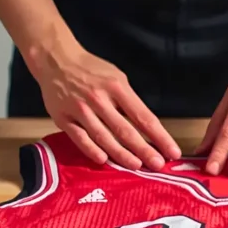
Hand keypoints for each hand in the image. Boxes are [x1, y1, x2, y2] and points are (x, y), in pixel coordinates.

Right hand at [27, 37, 180, 170]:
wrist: (56, 60)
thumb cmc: (91, 70)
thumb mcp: (116, 77)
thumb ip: (129, 100)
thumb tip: (146, 126)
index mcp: (117, 87)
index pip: (143, 116)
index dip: (160, 136)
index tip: (172, 151)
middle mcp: (99, 99)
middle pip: (125, 130)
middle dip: (144, 149)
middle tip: (158, 165)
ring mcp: (80, 110)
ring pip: (103, 137)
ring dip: (121, 154)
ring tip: (136, 166)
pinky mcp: (63, 118)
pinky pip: (80, 138)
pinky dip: (91, 150)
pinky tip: (103, 160)